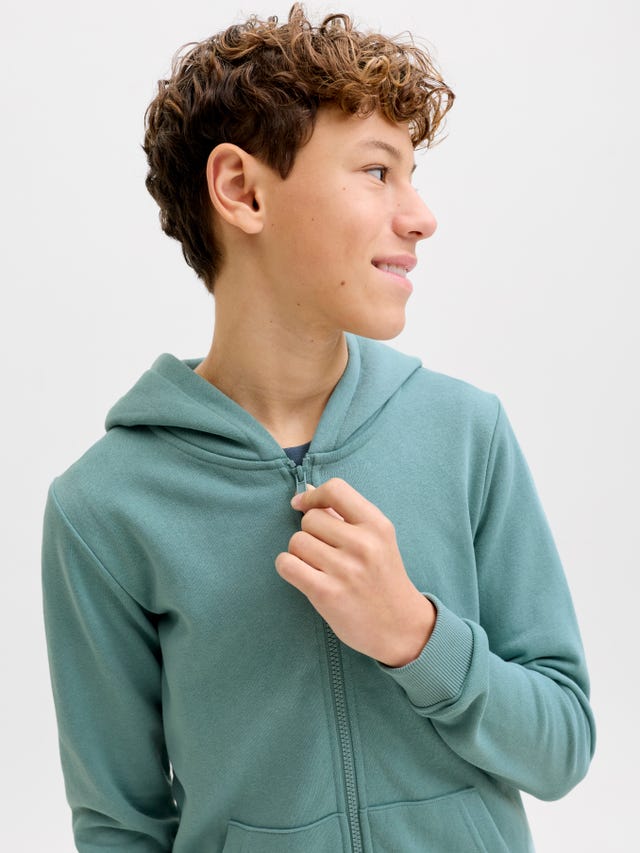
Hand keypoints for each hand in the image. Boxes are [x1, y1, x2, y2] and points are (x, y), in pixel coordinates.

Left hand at [275, 478, 435, 666]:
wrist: (400, 627)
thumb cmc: (383, 578)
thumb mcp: (376, 540)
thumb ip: (343, 515)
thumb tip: (306, 491)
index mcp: (377, 525)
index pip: (335, 489)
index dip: (313, 496)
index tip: (304, 505)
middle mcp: (363, 544)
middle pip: (310, 519)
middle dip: (310, 533)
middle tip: (324, 551)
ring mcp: (345, 570)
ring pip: (296, 541)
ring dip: (299, 553)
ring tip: (318, 566)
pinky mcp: (327, 593)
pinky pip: (286, 565)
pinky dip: (288, 567)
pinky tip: (302, 574)